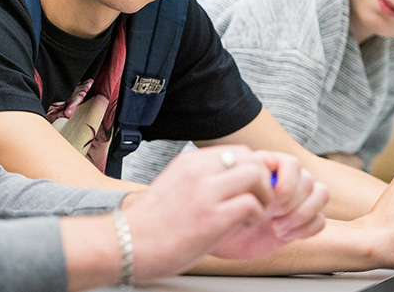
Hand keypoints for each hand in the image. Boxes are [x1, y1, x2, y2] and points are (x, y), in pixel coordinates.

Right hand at [121, 145, 325, 282]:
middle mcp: (198, 171)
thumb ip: (199, 179)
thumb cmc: (151, 223)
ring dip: (264, 195)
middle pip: (251, 158)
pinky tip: (245, 225)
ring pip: (256, 175)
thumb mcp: (175, 186)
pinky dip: (256, 215)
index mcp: (190, 162)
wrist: (128, 243)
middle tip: (259, 199)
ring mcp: (205, 192)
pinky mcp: (212, 217)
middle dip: (263, 179)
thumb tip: (228, 182)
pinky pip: (252, 204)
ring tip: (254, 212)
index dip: (251, 169)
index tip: (250, 187)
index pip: (236, 151)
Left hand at [209, 152, 327, 258]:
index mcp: (271, 166)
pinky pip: (320, 220)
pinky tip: (283, 235)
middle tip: (271, 215)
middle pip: (309, 180)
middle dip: (291, 202)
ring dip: (301, 214)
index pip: (293, 164)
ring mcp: (297, 200)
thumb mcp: (230, 192)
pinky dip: (305, 230)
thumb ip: (247, 177)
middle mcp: (288, 179)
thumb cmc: (224, 210)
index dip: (286, 183)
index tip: (270, 199)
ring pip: (321, 194)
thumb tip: (263, 165)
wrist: (224, 236)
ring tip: (277, 227)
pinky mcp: (303, 221)